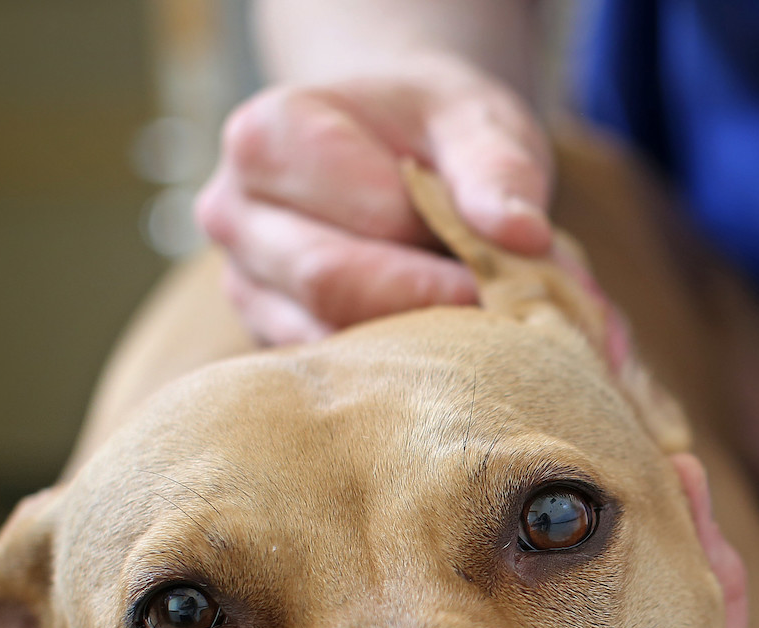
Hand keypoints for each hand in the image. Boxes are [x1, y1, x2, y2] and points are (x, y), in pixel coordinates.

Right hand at [195, 50, 551, 343]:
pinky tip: (457, 354)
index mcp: (268, 137)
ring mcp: (246, 286)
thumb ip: (499, 168)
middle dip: (434, 303)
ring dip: (423, 345)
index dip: (449, 243)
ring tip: (495, 327)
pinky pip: (337, 375)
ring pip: (331, 340)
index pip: (367, 213)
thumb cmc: (430, 131)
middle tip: (516, 309)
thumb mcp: (475, 121)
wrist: (388, 149)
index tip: (520, 260)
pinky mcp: (274, 338)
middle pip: (335, 284)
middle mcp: (235, 214)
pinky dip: (406, 372)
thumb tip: (523, 234)